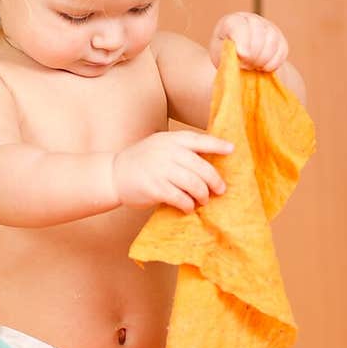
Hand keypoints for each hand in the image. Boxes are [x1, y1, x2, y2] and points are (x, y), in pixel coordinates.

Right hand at [112, 130, 233, 213]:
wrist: (113, 174)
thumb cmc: (142, 161)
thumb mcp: (160, 145)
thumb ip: (181, 149)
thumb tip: (211, 160)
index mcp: (172, 140)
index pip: (200, 140)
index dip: (218, 145)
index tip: (232, 150)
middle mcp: (168, 152)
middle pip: (202, 167)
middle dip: (215, 181)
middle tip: (220, 190)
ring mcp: (161, 170)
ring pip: (194, 184)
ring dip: (203, 195)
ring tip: (204, 200)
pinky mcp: (155, 188)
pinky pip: (180, 198)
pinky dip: (188, 205)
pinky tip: (189, 207)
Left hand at [209, 12, 288, 71]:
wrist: (240, 62)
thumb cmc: (226, 58)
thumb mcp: (219, 56)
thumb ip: (227, 54)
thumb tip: (242, 55)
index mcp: (231, 22)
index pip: (239, 26)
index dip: (242, 40)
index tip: (243, 55)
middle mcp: (250, 20)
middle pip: (258, 31)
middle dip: (252, 53)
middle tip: (245, 66)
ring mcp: (267, 27)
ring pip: (272, 40)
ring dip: (263, 59)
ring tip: (253, 66)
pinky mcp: (279, 39)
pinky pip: (282, 50)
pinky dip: (273, 62)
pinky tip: (264, 68)